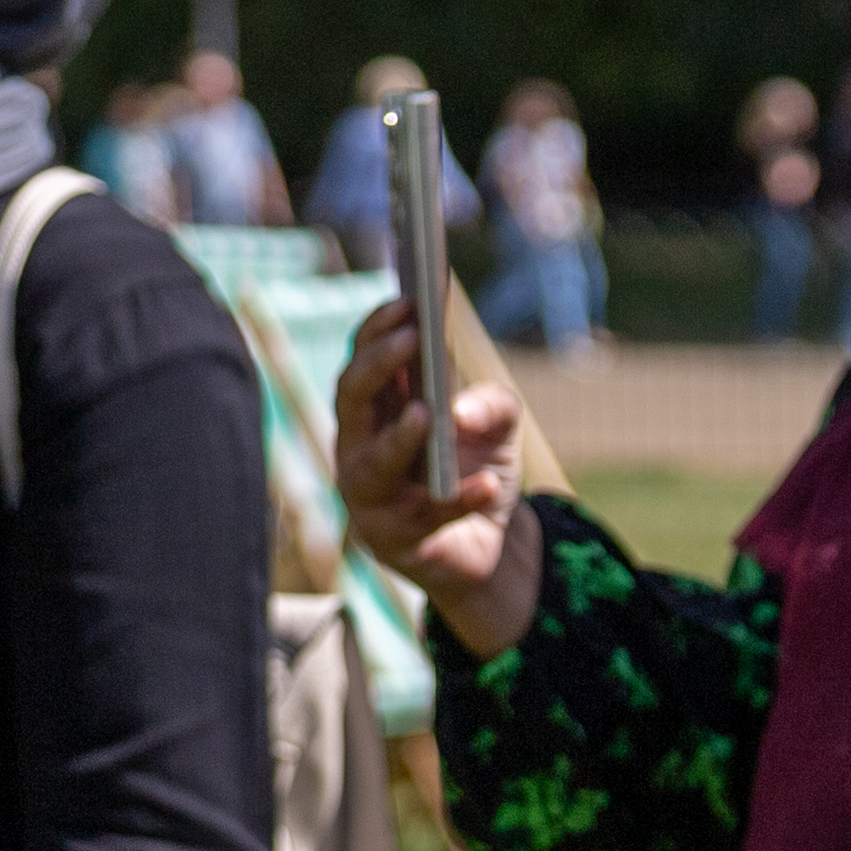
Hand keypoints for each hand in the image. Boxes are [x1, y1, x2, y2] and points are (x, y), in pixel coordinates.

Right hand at [332, 301, 546, 660]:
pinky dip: (458, 500)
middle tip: (412, 337)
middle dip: (378, 366)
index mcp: (375, 410)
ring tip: (426, 414)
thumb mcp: (499, 429)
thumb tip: (462, 410)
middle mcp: (359, 447)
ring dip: (397, 438)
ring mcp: (369, 497)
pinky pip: (424, 518)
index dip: (378, 329)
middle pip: (350, 400)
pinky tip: (487, 485)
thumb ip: (493, 405)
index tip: (408, 301)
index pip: (360, 360)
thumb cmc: (476, 470)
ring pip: (370, 465)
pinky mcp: (393, 542)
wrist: (485, 548)